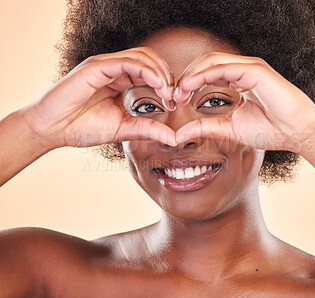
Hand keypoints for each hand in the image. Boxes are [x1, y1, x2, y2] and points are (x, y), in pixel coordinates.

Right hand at [21, 47, 176, 149]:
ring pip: (141, 56)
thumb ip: (148, 129)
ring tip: (168, 92)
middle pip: (150, 59)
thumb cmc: (81, 127)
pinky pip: (126, 61)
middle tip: (175, 96)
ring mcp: (104, 66)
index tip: (175, 103)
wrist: (51, 130)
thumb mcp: (123, 129)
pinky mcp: (96, 67)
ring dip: (160, 72)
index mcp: (119, 80)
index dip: (166, 84)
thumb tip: (174, 138)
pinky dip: (146, 70)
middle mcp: (113, 69)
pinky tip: (158, 85)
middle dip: (167, 76)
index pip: (150, 71)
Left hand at [173, 52, 314, 152]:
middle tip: (172, 96)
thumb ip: (206, 127)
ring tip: (177, 91)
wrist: (297, 133)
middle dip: (186, 78)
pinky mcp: (255, 70)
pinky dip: (203, 75)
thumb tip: (181, 133)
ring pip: (211, 61)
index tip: (175, 101)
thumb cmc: (271, 130)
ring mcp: (250, 67)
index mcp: (239, 80)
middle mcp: (243, 70)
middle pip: (205, 64)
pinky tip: (189, 86)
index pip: (207, 74)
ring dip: (191, 75)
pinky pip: (223, 67)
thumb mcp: (230, 129)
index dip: (188, 85)